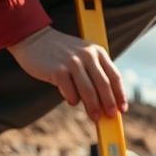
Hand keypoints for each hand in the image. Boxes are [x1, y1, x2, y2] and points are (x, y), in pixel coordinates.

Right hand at [8, 27, 126, 120]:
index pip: (114, 76)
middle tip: (110, 117)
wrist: (33, 38)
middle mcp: (87, 55)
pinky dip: (73, 100)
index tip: (122, 109)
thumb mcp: (82, 55)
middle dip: (109, 104)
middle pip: (104, 85)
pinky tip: (72, 102)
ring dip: (93, 107)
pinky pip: (70, 92)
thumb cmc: (61, 53)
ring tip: (95, 118)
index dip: (120, 95)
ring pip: (89, 91)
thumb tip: (106, 102)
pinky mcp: (58, 70)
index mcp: (97, 52)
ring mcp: (72, 62)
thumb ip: (94, 73)